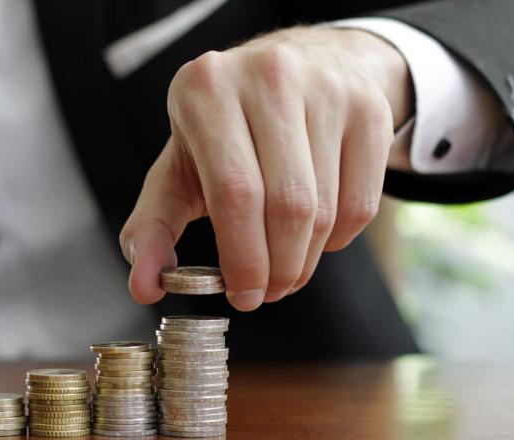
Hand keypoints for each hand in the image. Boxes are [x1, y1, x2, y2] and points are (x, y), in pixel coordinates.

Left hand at [120, 26, 413, 310]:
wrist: (299, 70)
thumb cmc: (228, 131)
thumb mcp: (179, 168)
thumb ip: (153, 227)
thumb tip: (144, 287)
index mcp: (206, 90)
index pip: (235, 193)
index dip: (243, 258)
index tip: (243, 295)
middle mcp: (269, 78)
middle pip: (287, 206)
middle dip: (278, 269)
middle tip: (268, 292)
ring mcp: (327, 89)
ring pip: (325, 211)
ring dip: (305, 261)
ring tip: (286, 268)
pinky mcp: (370, 109)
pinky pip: (362, 203)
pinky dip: (337, 240)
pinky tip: (316, 236)